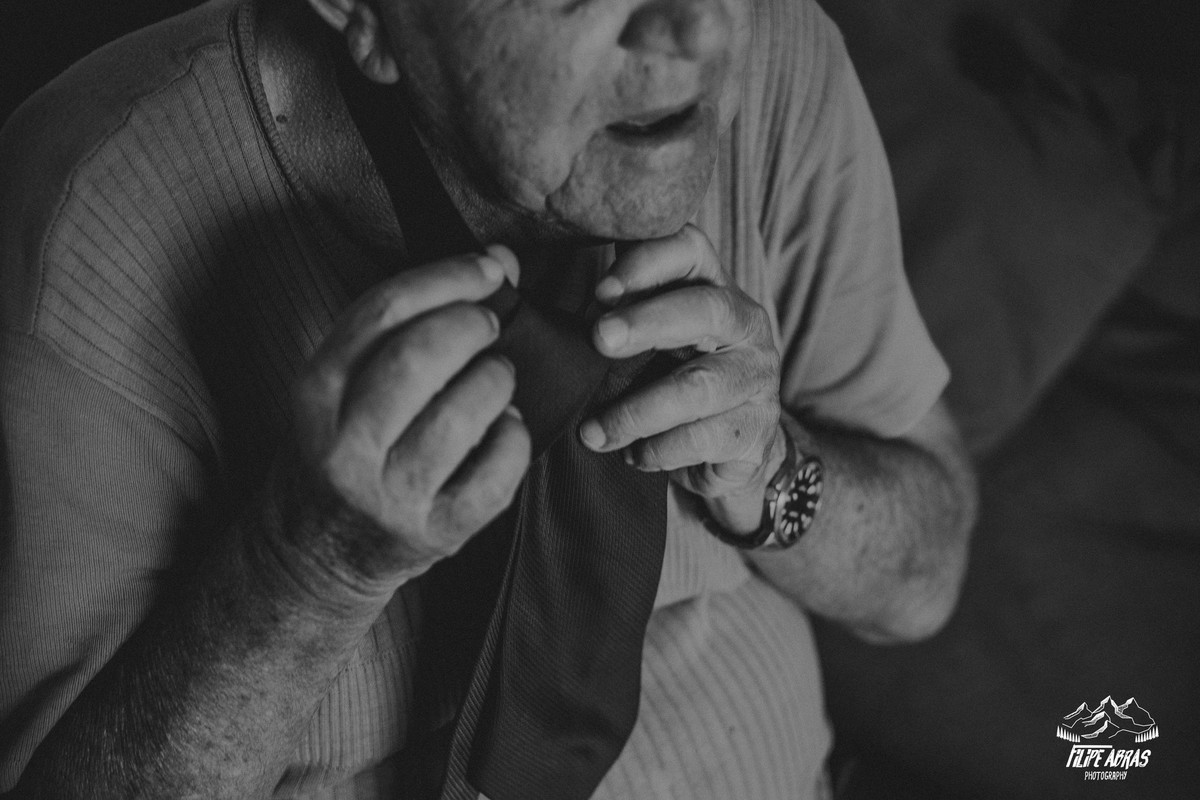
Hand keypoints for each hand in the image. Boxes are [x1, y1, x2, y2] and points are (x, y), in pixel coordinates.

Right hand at [267, 247, 530, 603]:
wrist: (312, 556)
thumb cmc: (340, 451)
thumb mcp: (343, 385)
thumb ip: (409, 323)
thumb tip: (500, 262)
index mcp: (315, 393)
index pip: (382, 312)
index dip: (446, 278)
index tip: (488, 268)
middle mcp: (343, 445)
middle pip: (418, 358)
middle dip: (470, 326)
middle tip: (489, 324)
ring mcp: (388, 496)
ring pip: (459, 417)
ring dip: (495, 381)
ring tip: (497, 376)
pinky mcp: (432, 534)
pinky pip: (493, 477)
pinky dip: (513, 440)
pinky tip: (505, 426)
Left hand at [579, 225, 782, 529]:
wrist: (730, 450)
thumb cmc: (671, 380)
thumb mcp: (643, 341)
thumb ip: (608, 315)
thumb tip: (528, 288)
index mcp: (711, 287)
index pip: (691, 251)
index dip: (648, 262)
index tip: (601, 290)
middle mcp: (743, 324)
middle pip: (705, 309)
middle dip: (647, 322)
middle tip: (599, 338)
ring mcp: (755, 377)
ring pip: (699, 387)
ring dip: (636, 410)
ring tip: (593, 432)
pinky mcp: (757, 428)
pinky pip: (703, 438)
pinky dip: (659, 450)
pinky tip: (634, 455)